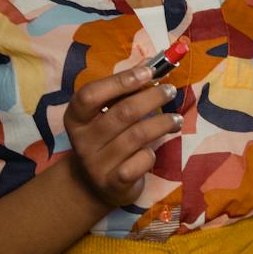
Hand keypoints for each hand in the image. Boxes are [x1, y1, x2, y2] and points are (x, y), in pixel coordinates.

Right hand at [64, 66, 181, 206]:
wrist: (94, 185)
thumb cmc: (106, 140)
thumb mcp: (105, 116)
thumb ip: (123, 94)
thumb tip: (150, 67)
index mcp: (76, 118)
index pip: (90, 95)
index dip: (120, 81)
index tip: (148, 72)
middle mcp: (82, 141)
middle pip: (122, 113)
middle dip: (151, 98)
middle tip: (170, 91)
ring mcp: (96, 164)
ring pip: (136, 136)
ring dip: (161, 123)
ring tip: (176, 119)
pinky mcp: (113, 183)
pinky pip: (139, 162)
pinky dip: (151, 154)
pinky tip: (155, 150)